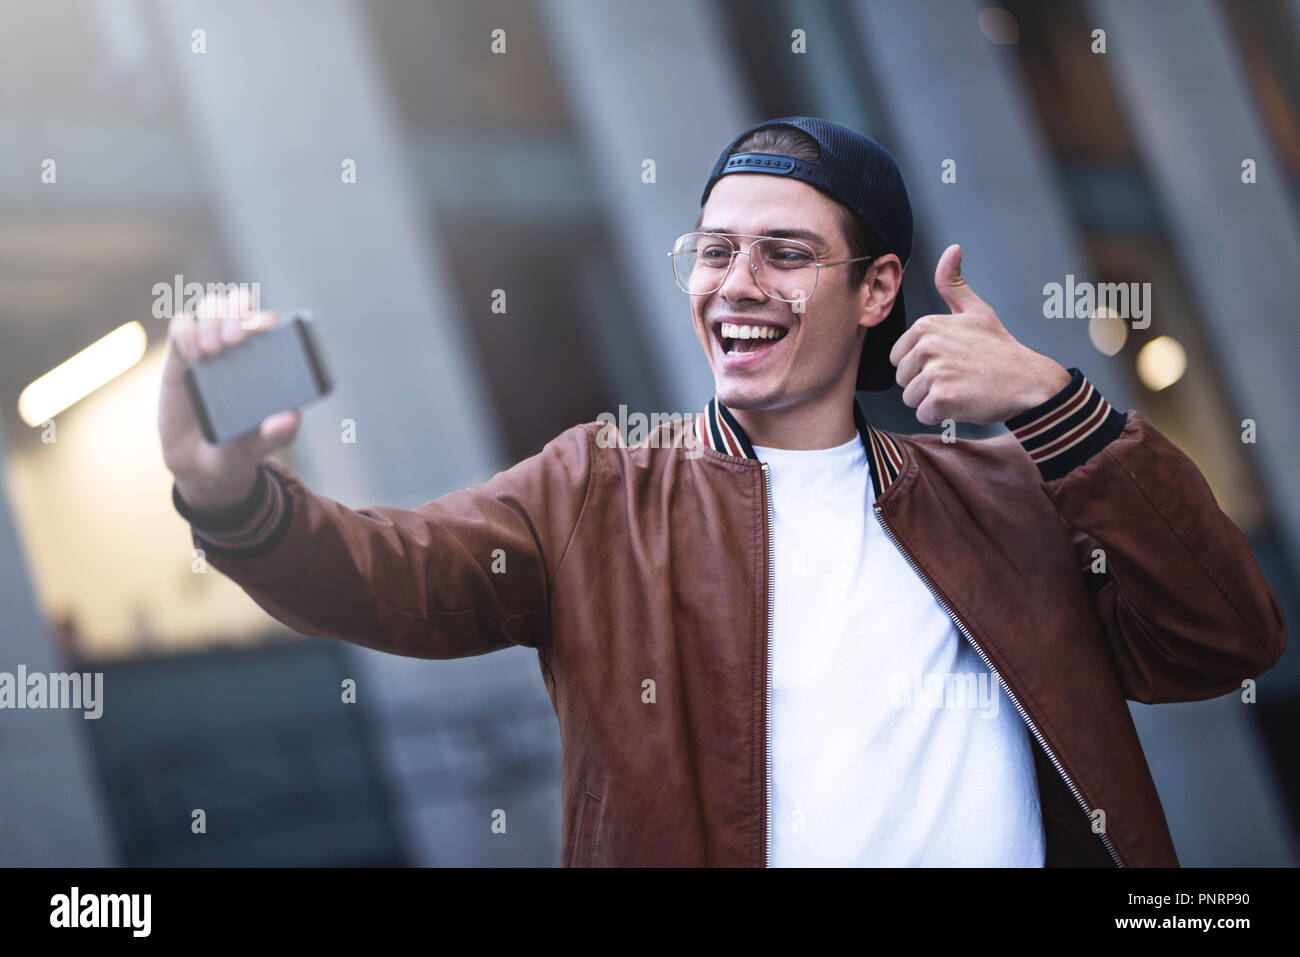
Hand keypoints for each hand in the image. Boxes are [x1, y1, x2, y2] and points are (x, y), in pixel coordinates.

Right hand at [158, 287, 301, 510]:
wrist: (199, 466)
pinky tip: (192, 355)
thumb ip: (277, 435)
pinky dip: (186, 330)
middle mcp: (240, 348)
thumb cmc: (239, 451)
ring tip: (211, 352)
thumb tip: (293, 416)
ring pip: (211, 306)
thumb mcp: (259, 448)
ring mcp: (210, 347)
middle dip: (235, 311)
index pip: (269, 322)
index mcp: (267, 362)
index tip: (258, 331)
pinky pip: (181, 323)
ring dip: (211, 319)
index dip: (264, 318)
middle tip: (232, 341)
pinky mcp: (181, 354)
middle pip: (239, 302)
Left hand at [888, 244, 1071, 425]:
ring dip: (933, 400)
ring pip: (911, 398)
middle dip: (925, 384)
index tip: (949, 361)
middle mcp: (926, 346)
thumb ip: (954, 283)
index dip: (921, 365)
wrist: (1027, 380)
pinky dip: (942, 415)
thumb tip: (952, 249)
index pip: (898, 357)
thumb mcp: (976, 310)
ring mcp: (933, 372)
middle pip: (902, 379)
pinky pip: (924, 414)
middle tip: (958, 376)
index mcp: (926, 325)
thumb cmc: (999, 348)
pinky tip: (964, 401)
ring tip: (961, 387)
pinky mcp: (940, 399)